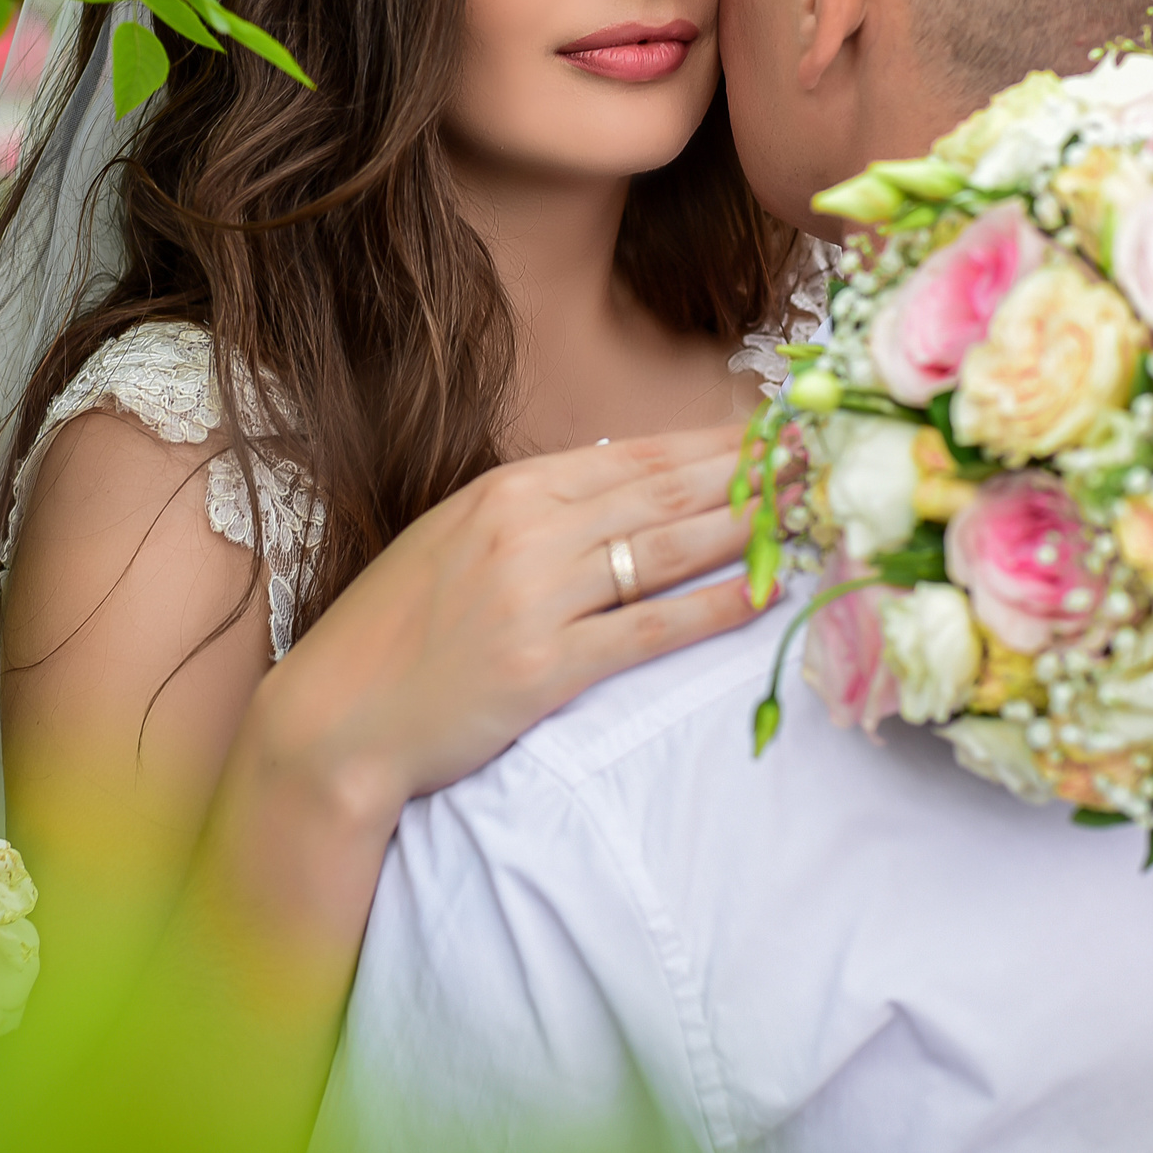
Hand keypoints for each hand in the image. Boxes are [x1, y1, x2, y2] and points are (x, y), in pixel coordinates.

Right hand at [240, 423, 762, 830]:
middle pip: (663, 492)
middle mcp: (523, 532)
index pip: (633, 456)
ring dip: (747, 528)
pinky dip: (711, 609)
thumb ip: (533, 511)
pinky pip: (648, 630)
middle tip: (818, 459)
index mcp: (504, 493)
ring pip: (666, 551)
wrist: (334, 719)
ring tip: (808, 513)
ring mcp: (534, 598)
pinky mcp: (542, 667)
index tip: (774, 433)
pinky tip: (762, 594)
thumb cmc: (396, 633)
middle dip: (749, 473)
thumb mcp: (455, 541)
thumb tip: (621, 477)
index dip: (712, 444)